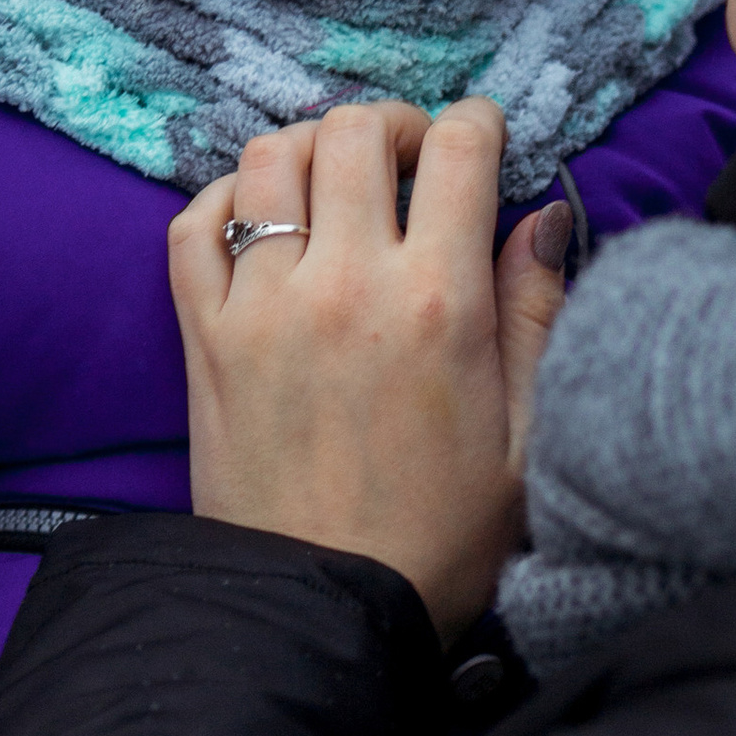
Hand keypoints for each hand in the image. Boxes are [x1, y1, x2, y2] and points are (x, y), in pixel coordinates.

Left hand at [168, 96, 570, 637]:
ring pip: (270, 158)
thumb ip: (537, 317)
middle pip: (356, 133)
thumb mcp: (529, 439)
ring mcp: (263, 307)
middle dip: (393, 127)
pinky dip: (224, 200)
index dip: (477, 126)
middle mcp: (347, 285)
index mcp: (441, 304)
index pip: (460, 152)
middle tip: (409, 161)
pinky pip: (193, 225)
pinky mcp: (204, 339)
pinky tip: (259, 222)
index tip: (480, 139)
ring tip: (335, 185)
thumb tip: (541, 221)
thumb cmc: (438, 539)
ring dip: (309, 151)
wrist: (324, 609)